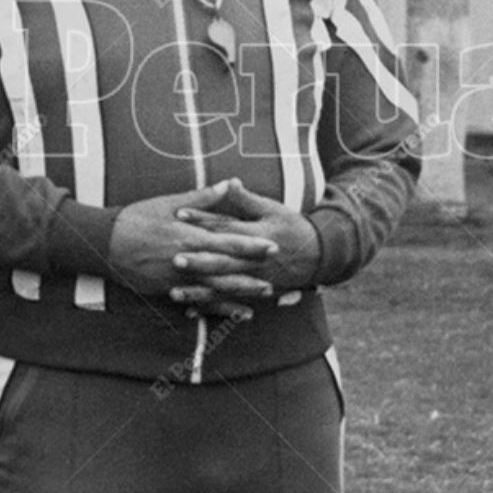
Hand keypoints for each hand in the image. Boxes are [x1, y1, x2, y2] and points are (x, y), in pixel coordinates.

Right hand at [108, 184, 280, 316]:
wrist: (105, 242)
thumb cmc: (137, 217)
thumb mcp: (169, 202)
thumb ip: (202, 197)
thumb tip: (228, 183)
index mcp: (189, 235)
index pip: (227, 241)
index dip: (251, 245)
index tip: (272, 246)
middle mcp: (186, 259)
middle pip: (226, 268)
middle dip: (252, 273)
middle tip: (277, 276)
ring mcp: (177, 278)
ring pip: (215, 288)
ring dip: (240, 293)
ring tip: (263, 296)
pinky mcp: (168, 290)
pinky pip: (197, 301)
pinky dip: (217, 308)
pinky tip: (235, 313)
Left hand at [172, 179, 319, 295]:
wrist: (319, 255)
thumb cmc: (292, 227)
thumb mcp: (273, 209)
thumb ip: (247, 200)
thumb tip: (229, 181)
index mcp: (256, 234)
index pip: (225, 225)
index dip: (202, 220)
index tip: (179, 214)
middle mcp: (254, 259)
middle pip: (222, 261)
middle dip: (198, 262)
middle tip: (174, 259)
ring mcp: (254, 279)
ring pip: (223, 287)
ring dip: (199, 291)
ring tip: (173, 293)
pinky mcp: (255, 292)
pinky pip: (230, 302)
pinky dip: (211, 308)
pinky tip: (189, 311)